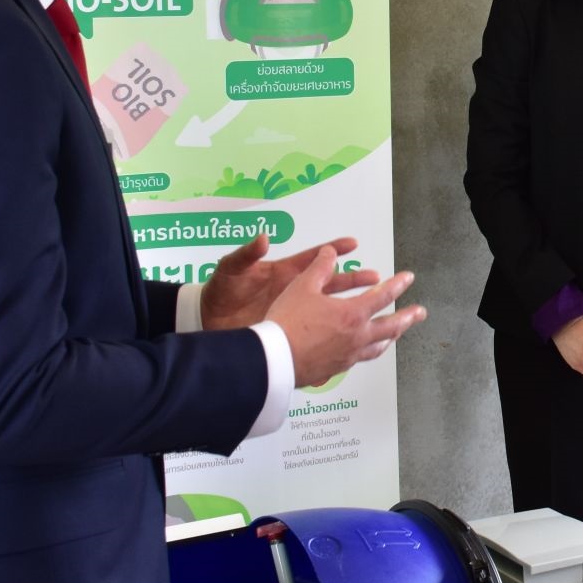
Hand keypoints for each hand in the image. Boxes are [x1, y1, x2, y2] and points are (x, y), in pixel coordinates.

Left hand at [199, 234, 380, 329]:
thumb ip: (246, 254)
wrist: (207, 321)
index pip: (314, 259)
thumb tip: (263, 238)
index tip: (352, 243)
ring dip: (349, 309)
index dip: (333, 250)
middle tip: (375, 276)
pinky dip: (329, 338)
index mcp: (283, 273)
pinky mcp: (290, 332)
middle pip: (331, 284)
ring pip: (329, 310)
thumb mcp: (230, 269)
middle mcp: (293, 292)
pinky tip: (346, 343)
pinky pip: (316, 335)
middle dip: (353, 280)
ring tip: (370, 308)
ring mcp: (294, 313)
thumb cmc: (219, 291)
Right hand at [265, 247, 425, 386]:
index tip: (408, 278)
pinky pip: (359, 360)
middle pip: (390, 326)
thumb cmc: (286, 322)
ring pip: (378, 347)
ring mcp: (348, 356)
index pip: (384, 296)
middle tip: (420, 313)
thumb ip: (319, 268)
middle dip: (407, 317)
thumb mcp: (302, 287)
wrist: (272, 361)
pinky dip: (368, 352)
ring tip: (396, 334)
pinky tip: (364, 351)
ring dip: (390, 337)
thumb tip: (330, 252)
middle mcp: (356, 337)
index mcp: (352, 314)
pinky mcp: (335, 369)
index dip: (398, 285)